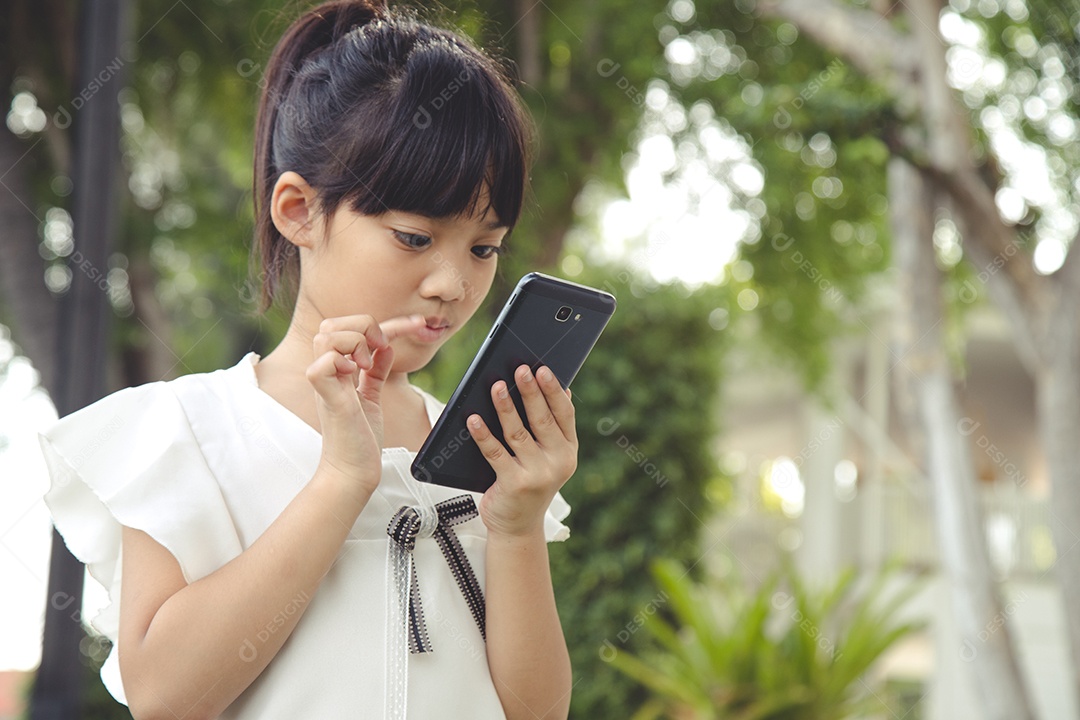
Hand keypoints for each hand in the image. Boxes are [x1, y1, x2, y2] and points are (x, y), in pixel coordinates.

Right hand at [306, 314, 425, 494]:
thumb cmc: (360, 438)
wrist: (353, 470)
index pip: (353, 330)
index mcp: (337, 370)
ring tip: (367, 364)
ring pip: (326, 336)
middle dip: (363, 325)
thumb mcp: (371, 397)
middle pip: (331, 324)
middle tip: (382, 346)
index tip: (418, 325)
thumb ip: (375, 372)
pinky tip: (355, 372)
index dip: (389, 323)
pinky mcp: (327, 397)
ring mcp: (325, 383)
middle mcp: (328, 372)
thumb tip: (386, 348)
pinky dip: (342, 360)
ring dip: (355, 341)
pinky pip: (323, 363)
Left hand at [468, 364, 577, 537]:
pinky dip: (483, 434)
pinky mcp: (514, 484)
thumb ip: (551, 427)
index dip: (553, 390)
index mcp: (568, 450)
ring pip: (518, 433)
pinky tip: (473, 419)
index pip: (564, 413)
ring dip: (505, 407)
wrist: (518, 525)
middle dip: (530, 392)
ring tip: (495, 386)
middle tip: (520, 369)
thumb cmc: (529, 480)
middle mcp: (558, 462)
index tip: (543, 368)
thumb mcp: (547, 455)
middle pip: (541, 419)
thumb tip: (554, 386)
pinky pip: (495, 453)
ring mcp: (538, 475)